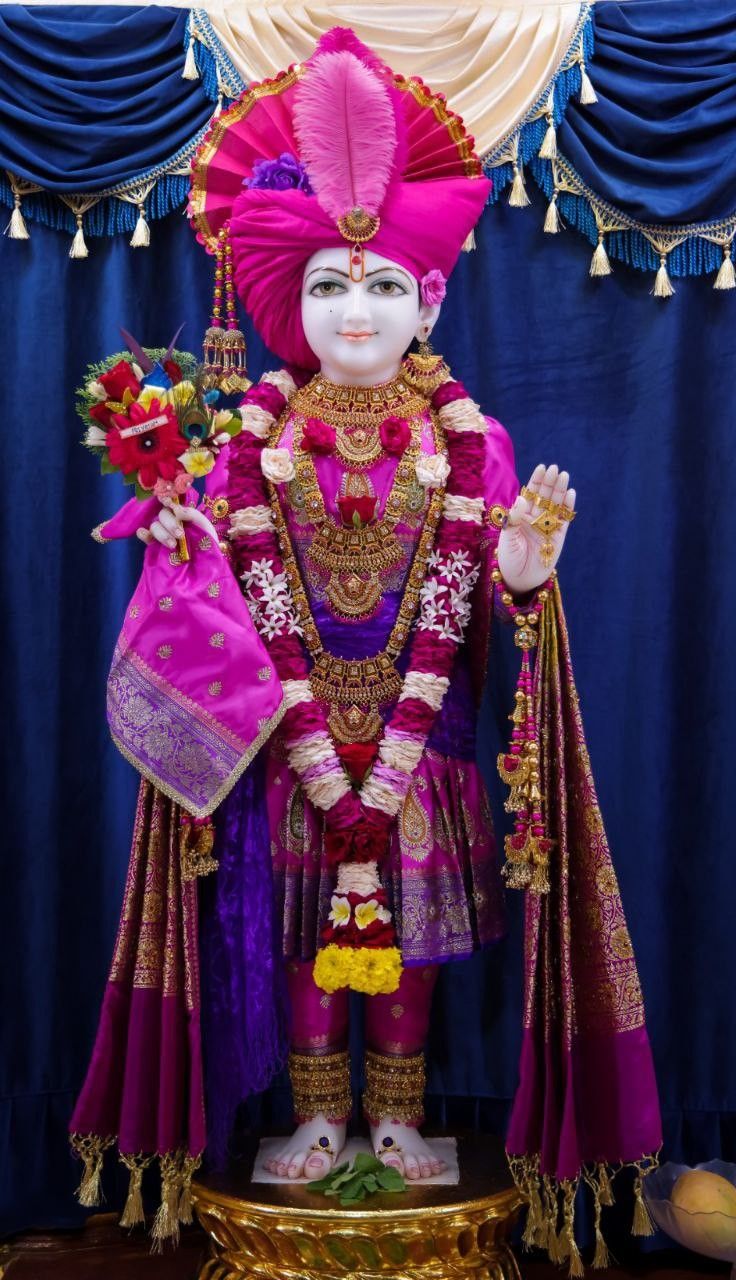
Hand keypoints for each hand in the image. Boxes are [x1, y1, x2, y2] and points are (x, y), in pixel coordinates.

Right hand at [136, 497, 219, 550]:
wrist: (205, 561)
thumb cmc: (206, 541)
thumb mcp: (204, 525)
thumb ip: (192, 515)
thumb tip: (176, 510)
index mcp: (181, 513)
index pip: (170, 502)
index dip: (166, 500)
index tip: (168, 503)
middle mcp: (169, 520)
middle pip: (163, 515)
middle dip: (171, 524)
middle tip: (180, 535)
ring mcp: (162, 532)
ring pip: (154, 526)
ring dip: (162, 534)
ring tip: (173, 545)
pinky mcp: (155, 544)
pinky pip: (146, 536)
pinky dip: (143, 534)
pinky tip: (144, 533)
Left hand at [497, 463, 575, 594]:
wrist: (520, 579)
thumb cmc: (509, 559)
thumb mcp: (507, 538)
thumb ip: (514, 518)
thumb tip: (522, 498)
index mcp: (522, 516)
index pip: (530, 494)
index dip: (536, 481)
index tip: (542, 468)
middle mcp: (536, 518)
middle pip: (545, 496)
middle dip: (550, 482)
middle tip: (555, 469)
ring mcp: (548, 526)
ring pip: (556, 504)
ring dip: (560, 490)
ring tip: (564, 476)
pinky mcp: (559, 536)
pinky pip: (564, 519)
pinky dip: (568, 507)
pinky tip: (570, 494)